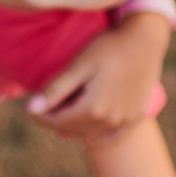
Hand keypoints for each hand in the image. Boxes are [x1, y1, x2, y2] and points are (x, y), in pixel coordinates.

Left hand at [27, 14, 170, 141]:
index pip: (57, 123)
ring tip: (64, 107)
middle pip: (72, 130)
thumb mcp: (78, 66)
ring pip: (89, 135)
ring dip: (73, 125)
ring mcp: (125, 122)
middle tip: (45, 104)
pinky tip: (87, 121)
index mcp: (93, 109)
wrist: (145, 40)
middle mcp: (110, 121)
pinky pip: (110, 136)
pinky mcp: (135, 118)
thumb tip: (30, 110)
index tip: (30, 106)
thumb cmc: (108, 48)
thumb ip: (55, 90)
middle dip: (55, 119)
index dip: (40, 116)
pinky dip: (95, 132)